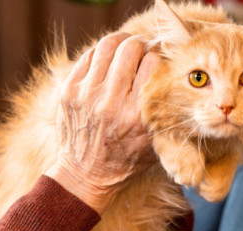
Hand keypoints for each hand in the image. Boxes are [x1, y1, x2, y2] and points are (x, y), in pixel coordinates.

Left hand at [46, 32, 159, 212]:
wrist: (85, 174)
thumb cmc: (126, 159)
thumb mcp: (155, 142)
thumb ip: (165, 113)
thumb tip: (174, 76)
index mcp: (136, 116)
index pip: (153, 64)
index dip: (158, 59)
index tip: (157, 64)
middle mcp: (111, 103)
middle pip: (130, 49)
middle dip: (140, 46)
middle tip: (141, 52)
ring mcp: (86, 95)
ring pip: (107, 45)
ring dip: (120, 43)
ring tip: (125, 50)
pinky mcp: (69, 91)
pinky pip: (88, 56)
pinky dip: (101, 54)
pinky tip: (107, 63)